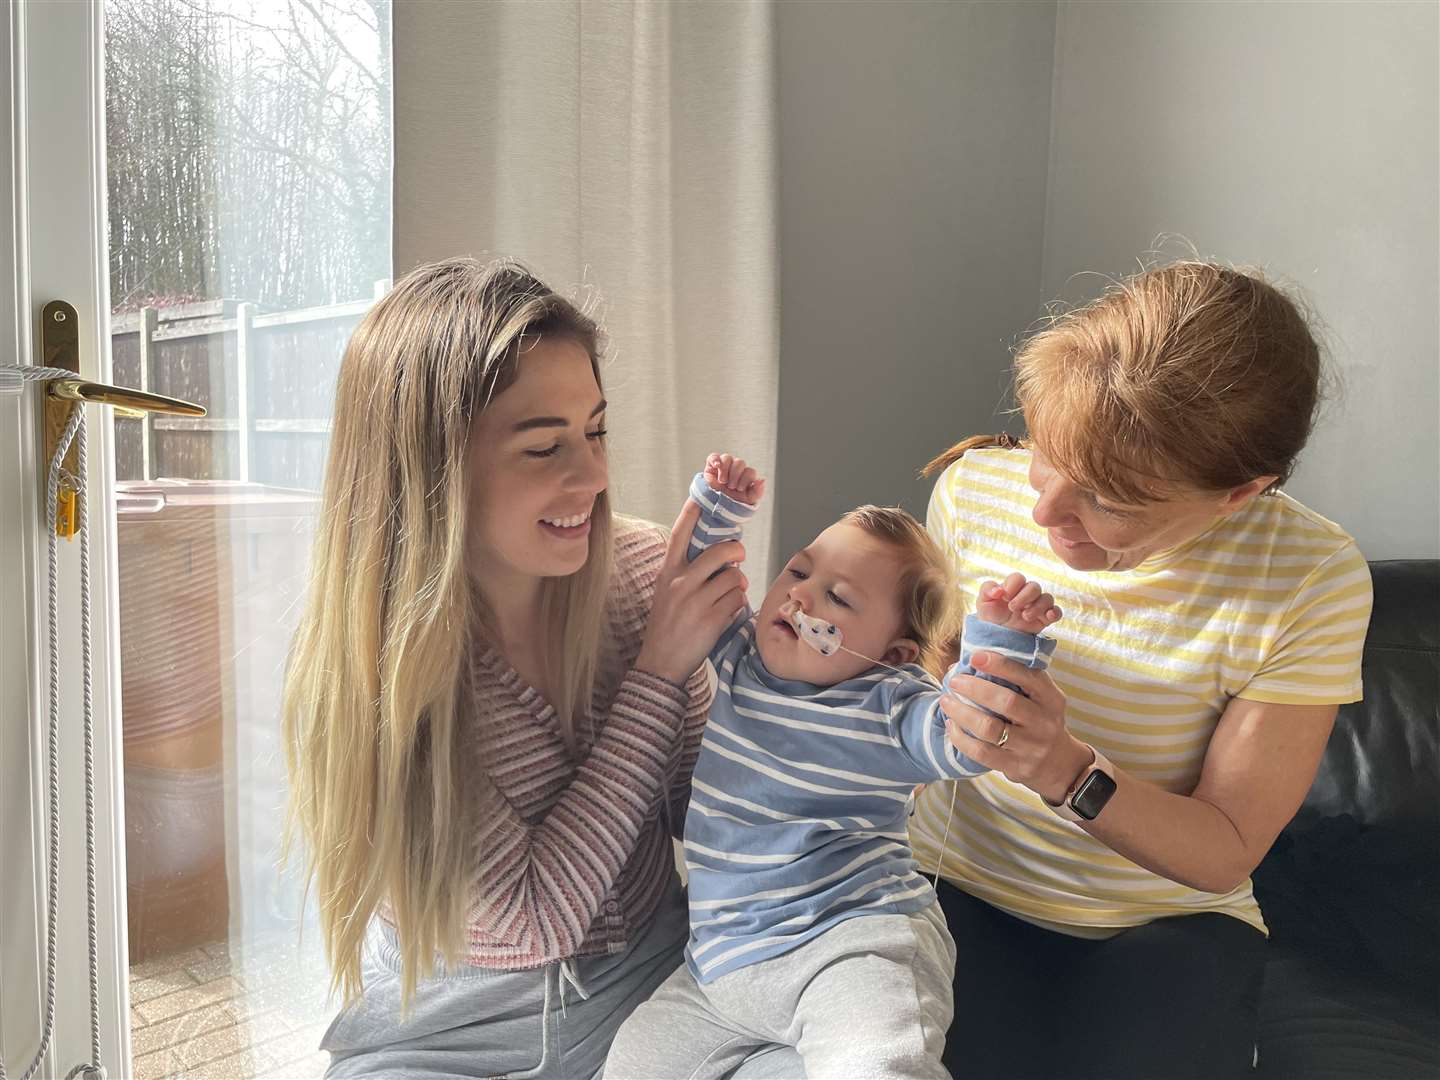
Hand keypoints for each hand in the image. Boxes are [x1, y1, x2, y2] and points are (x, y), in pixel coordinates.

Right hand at [636, 501, 748, 683]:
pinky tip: (726, 613)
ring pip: (733, 579)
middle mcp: (680, 583)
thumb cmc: (667, 625)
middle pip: (720, 552)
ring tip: (727, 596)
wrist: (661, 663)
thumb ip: (687, 572)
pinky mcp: (712, 619)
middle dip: (736, 551)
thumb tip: (721, 556)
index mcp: (668, 573)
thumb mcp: (667, 592)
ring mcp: (696, 601)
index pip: (680, 536)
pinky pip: (737, 601)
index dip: (692, 515)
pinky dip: (737, 605)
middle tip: (739, 555)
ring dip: (736, 587)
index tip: (702, 499)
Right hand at [704, 452, 764, 506]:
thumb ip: (757, 491)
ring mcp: (724, 466)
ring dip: (725, 470)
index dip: (745, 479)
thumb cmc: (734, 502)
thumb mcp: (748, 500)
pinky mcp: (712, 466)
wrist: (717, 507)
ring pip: (727, 458)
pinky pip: (713, 457)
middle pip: (739, 462)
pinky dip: (715, 460)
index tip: (740, 489)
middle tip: (731, 487)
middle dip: (735, 475)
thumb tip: (762, 480)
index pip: (750, 471)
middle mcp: (736, 469)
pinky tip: (717, 466)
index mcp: (746, 476)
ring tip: (723, 481)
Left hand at [939, 651, 1091, 804]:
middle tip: (955, 681)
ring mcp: (1030, 747)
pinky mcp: (1015, 766)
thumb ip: (1017, 679)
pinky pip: (981, 752)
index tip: (975, 657)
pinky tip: (952, 726)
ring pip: (989, 728)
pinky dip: (961, 738)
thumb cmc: (1039, 720)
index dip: (1000, 665)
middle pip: (1006, 702)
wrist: (1058, 764)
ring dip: (962, 712)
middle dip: (975, 688)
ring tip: (946, 702)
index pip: (1028, 677)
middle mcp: (1043, 722)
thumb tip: (970, 661)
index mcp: (1051, 699)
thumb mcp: (1041, 698)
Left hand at [976, 573, 1061, 633]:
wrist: (997, 636)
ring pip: (1047, 598)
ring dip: (1037, 607)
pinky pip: (1057, 611)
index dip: (1013, 585)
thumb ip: (987, 590)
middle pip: (1034, 587)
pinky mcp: (1045, 618)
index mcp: (1013, 587)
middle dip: (1024, 597)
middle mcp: (1027, 594)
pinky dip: (1055, 612)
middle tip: (1012, 608)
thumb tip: (998, 590)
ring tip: (1025, 617)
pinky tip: (1048, 617)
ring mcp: (1037, 605)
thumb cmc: (990, 615)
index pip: (1018, 578)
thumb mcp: (983, 602)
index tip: (1004, 597)